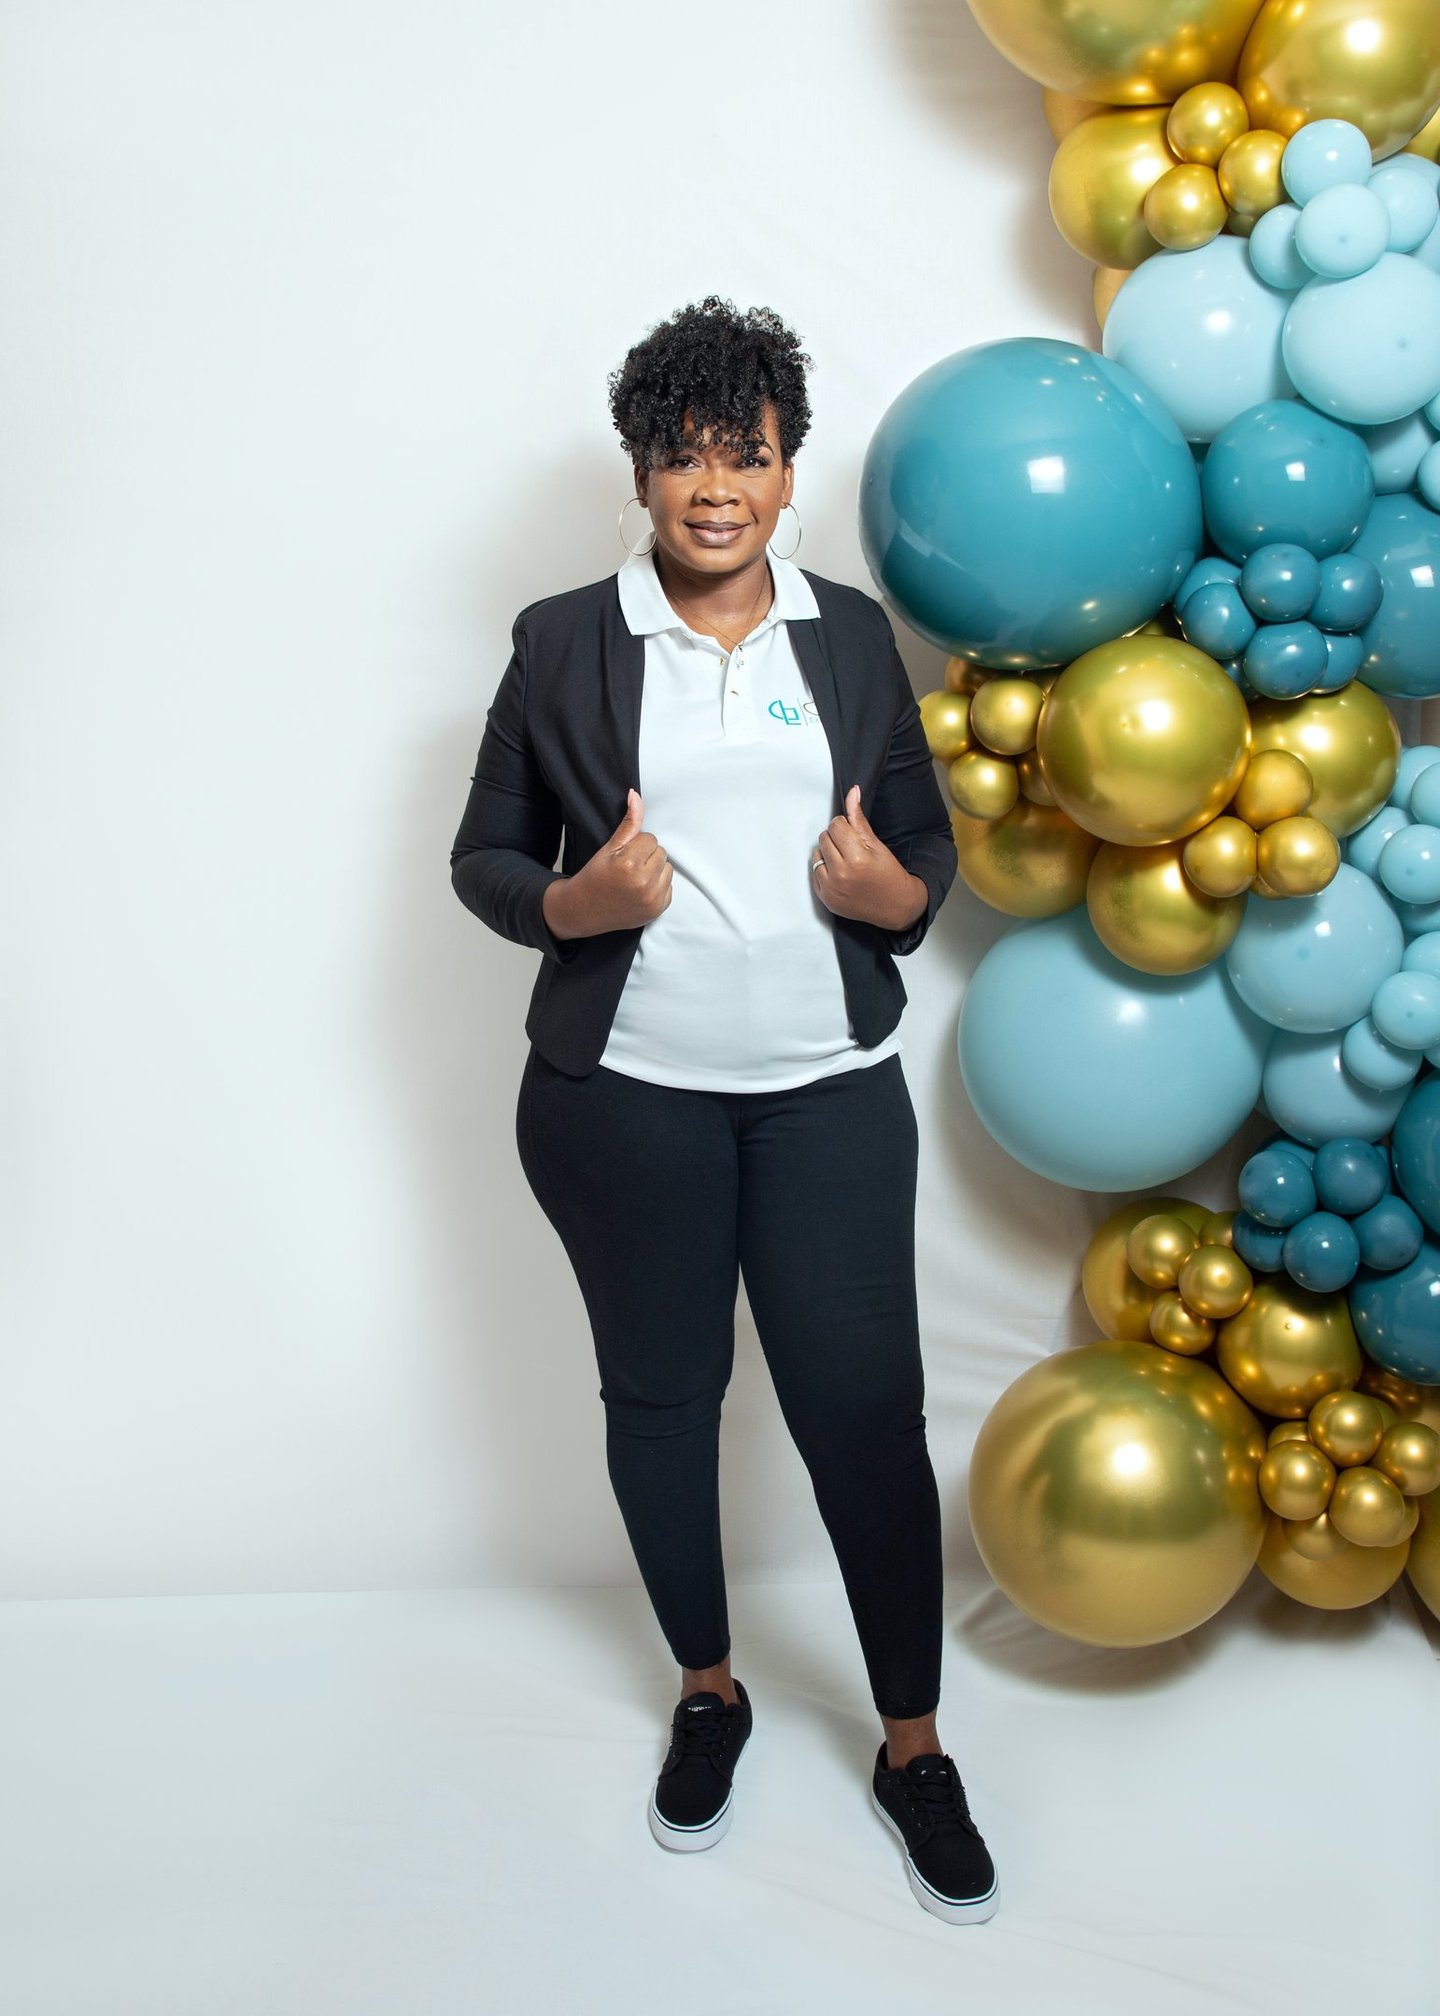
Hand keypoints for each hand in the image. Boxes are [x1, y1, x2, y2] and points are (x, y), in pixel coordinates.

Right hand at [544, 789, 672, 939]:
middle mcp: (643, 883)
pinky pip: (669, 887)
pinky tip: (640, 890)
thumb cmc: (595, 877)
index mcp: (629, 864)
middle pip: (661, 852)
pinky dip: (658, 887)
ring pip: (668, 868)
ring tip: (635, 878)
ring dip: (655, 870)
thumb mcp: (609, 847)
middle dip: (646, 857)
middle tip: (628, 868)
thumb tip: (635, 795)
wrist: (585, 910)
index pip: (650, 838)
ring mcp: (652, 899)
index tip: (623, 856)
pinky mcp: (658, 910)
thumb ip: (628, 822)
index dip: (635, 845)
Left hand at [810, 785, 926, 931]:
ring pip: (816, 854)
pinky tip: (840, 873)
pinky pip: (814, 872)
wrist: (895, 906)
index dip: (845, 826)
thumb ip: (859, 819)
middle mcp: (841, 874)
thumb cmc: (889, 874)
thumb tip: (852, 792)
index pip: (836, 825)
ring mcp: (831, 889)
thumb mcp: (876, 844)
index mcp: (856, 858)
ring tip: (845, 861)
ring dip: (828, 853)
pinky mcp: (825, 898)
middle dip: (836, 838)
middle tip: (851, 848)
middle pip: (824, 838)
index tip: (854, 835)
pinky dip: (824, 869)